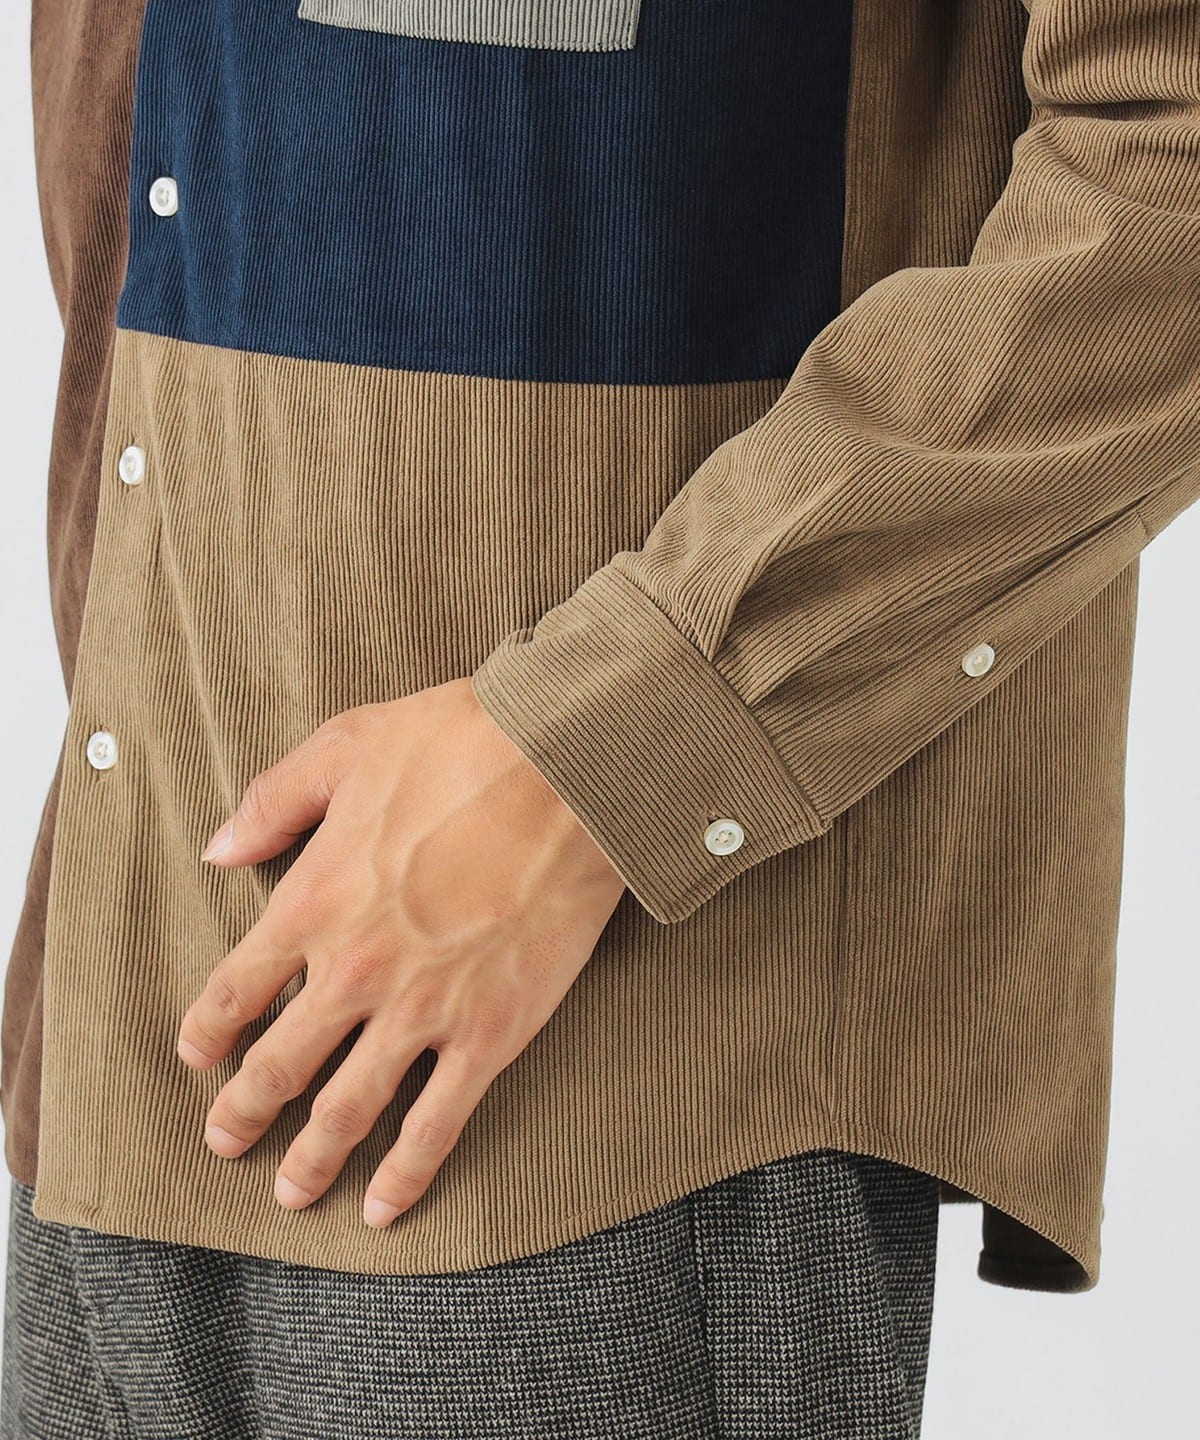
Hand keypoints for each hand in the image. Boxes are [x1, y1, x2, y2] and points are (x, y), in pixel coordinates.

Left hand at [175, 677, 626, 1227]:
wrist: (567, 769)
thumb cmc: (461, 744)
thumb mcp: (348, 746)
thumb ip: (274, 802)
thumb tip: (219, 849)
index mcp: (312, 901)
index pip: (236, 989)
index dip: (208, 1031)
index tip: (198, 1056)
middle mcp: (353, 971)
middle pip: (279, 1065)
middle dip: (242, 1112)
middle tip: (224, 1141)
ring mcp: (421, 1010)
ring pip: (348, 1110)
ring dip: (311, 1159)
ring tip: (291, 1193)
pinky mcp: (489, 1034)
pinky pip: (437, 1123)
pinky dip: (407, 1173)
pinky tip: (386, 1206)